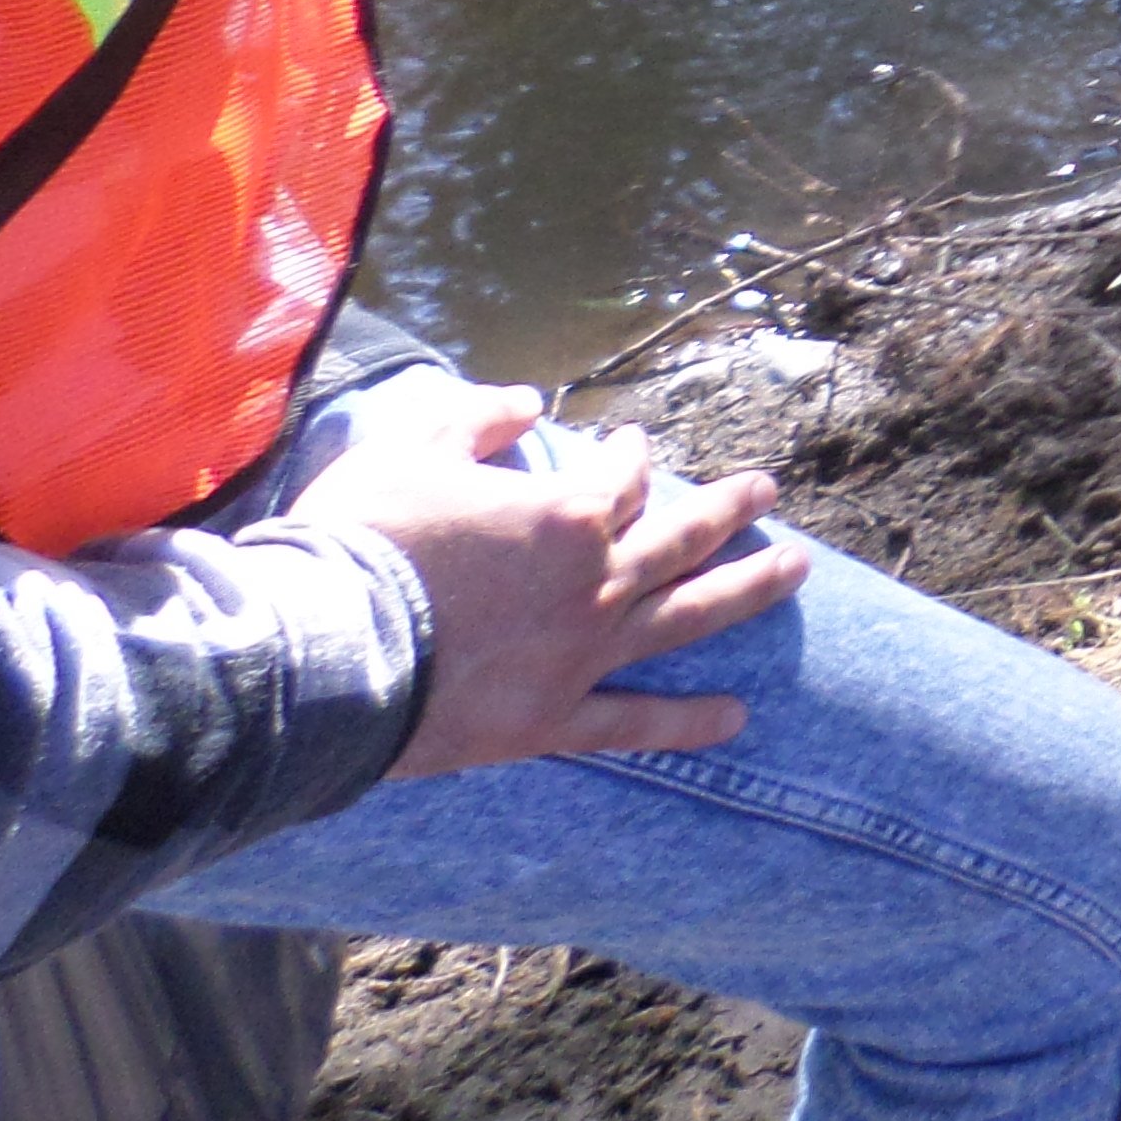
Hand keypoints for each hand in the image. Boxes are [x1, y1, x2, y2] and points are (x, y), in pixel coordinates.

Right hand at [289, 378, 812, 777]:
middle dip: (731, 509)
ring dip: (748, 589)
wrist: (322, 653)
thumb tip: (528, 398)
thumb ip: (476, 417)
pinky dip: (687, 721)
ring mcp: (581, 654)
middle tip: (768, 490)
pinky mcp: (551, 720)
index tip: (636, 445)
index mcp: (568, 513)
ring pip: (686, 617)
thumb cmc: (360, 542)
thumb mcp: (411, 450)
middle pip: (682, 537)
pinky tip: (736, 718)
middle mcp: (594, 581)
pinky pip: (634, 722)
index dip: (632, 456)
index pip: (621, 477)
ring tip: (797, 569)